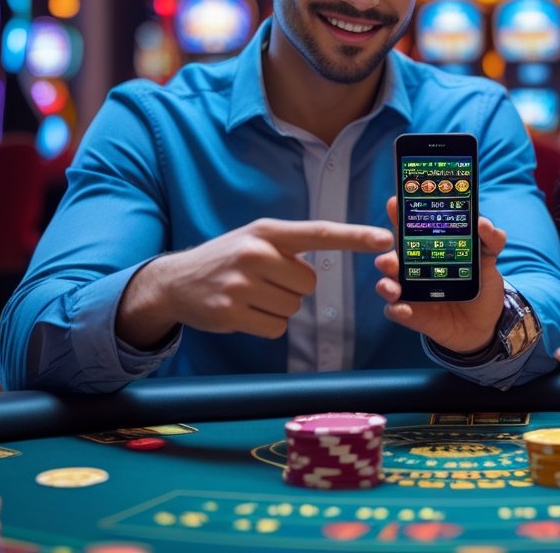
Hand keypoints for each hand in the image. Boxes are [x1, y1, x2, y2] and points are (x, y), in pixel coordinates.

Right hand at [118, 218, 392, 347]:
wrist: (175, 282)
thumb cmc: (226, 258)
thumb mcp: (255, 238)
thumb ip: (289, 246)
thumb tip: (327, 263)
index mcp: (267, 231)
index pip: (319, 233)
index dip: (354, 236)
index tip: (384, 238)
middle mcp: (255, 253)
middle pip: (308, 283)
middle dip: (293, 287)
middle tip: (264, 281)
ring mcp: (241, 283)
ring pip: (293, 307)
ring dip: (278, 306)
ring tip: (250, 294)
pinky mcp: (231, 312)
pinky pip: (276, 327)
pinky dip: (266, 324)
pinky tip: (243, 311)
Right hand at [374, 196, 506, 353]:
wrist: (485, 324)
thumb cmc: (481, 286)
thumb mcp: (489, 260)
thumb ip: (490, 240)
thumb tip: (483, 224)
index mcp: (428, 247)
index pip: (410, 226)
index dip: (399, 212)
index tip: (395, 202)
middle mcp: (414, 266)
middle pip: (392, 252)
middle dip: (385, 247)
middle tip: (389, 244)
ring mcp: (410, 290)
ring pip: (387, 281)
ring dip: (385, 280)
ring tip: (394, 284)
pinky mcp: (410, 313)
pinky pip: (394, 310)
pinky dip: (396, 309)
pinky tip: (405, 309)